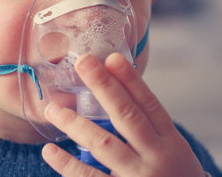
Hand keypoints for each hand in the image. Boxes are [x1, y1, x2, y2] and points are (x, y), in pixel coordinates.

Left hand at [41, 53, 204, 176]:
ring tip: (52, 109)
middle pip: (128, 116)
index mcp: (170, 142)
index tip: (111, 57)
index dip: (130, 80)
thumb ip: (145, 129)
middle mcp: (157, 157)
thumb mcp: (171, 152)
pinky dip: (68, 164)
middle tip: (83, 62)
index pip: (149, 104)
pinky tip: (50, 151)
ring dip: (75, 123)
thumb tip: (111, 91)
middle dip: (105, 86)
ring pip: (103, 144)